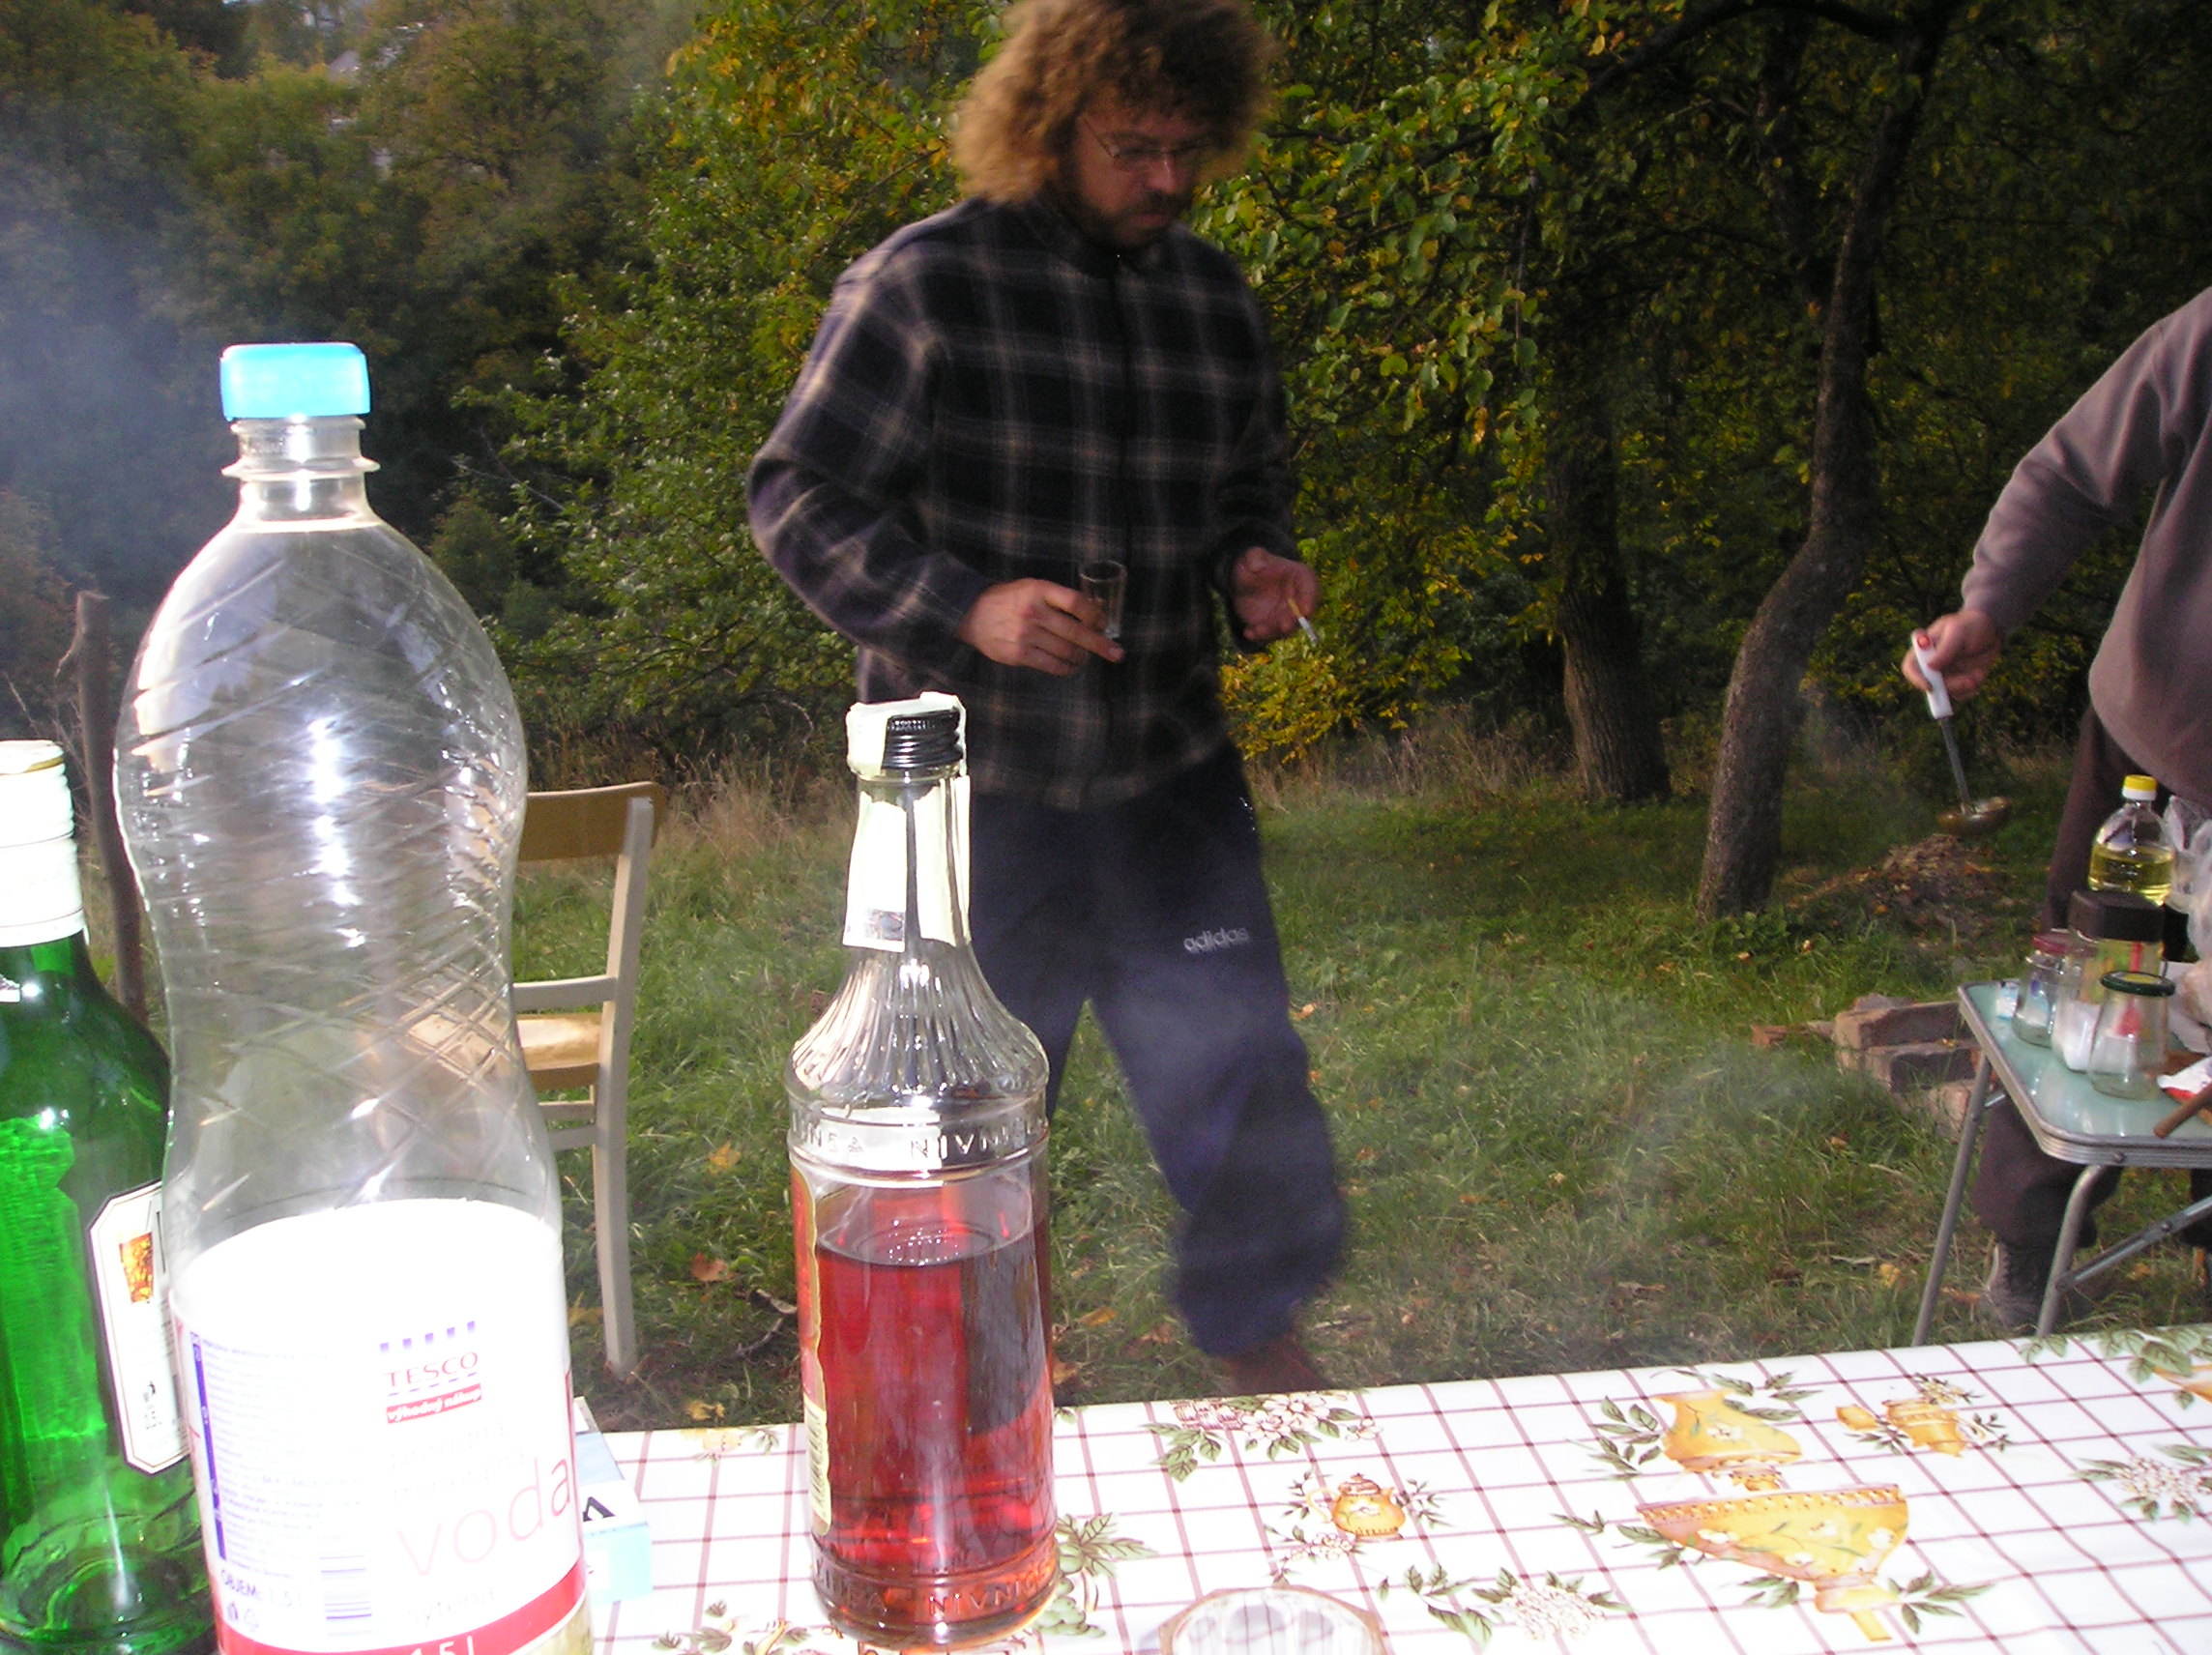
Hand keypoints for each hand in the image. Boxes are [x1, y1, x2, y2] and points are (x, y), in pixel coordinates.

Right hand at [956, 580, 1122, 675]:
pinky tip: (1072, 667)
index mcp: (1039, 591)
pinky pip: (1052, 666)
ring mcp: (1026, 635)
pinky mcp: (1019, 654)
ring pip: (1067, 652)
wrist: (971, 613)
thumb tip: (1097, 607)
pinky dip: (1067, 669)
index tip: (1102, 624)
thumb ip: (1060, 598)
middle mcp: (1034, 612)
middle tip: (1117, 654)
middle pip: (1077, 632)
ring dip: (1082, 657)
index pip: (1077, 602)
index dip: (1095, 615)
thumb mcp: (1033, 588)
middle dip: (1101, 645)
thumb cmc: (1009, 600)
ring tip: (1085, 657)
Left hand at [1231, 547, 1318, 643]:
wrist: (1243, 580)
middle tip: (1284, 626)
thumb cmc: (1254, 564)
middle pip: (1301, 613)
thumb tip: (1257, 565)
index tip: (1305, 610)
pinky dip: (1260, 636)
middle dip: (1293, 622)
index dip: (1310, 599)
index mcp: (1300, 577)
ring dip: (1273, 632)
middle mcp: (1298, 599)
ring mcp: (1286, 615)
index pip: (1310, 587)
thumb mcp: (1252, 556)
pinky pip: (1270, 634)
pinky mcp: (1273, 626)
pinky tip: (1248, 632)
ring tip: (1257, 630)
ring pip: (1285, 628)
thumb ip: (1254, 557)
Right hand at [1902, 610, 2001, 700]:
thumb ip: (1945, 649)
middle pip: (1930, 685)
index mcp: (1924, 649)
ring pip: (1948, 692)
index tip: (1930, 686)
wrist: (1991, 629)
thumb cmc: (1970, 624)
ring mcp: (1945, 674)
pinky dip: (1972, 687)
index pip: (1910, 668)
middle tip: (1970, 681)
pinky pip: (1961, 693)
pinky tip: (1980, 674)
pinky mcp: (1958, 681)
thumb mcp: (1958, 631)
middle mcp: (1931, 664)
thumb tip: (1930, 667)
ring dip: (1964, 687)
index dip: (1916, 679)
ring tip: (1979, 674)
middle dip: (1950, 686)